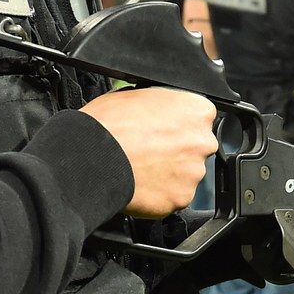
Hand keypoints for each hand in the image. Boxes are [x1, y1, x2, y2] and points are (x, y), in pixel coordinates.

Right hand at [80, 87, 217, 217]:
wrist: (91, 159)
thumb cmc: (108, 125)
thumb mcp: (137, 94)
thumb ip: (162, 105)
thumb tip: (161, 112)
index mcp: (197, 110)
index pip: (199, 118)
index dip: (179, 125)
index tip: (165, 131)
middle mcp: (202, 141)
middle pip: (196, 147)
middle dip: (177, 151)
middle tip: (150, 151)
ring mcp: (193, 172)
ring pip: (185, 174)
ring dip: (169, 174)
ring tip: (141, 168)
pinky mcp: (181, 199)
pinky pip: (173, 197)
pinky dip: (160, 194)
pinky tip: (141, 184)